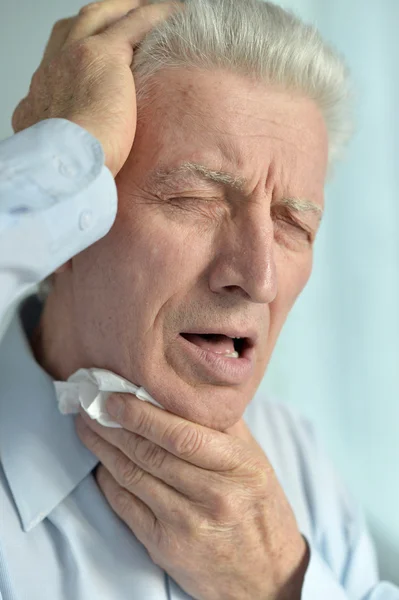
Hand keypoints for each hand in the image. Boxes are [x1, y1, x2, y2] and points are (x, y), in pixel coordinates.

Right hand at [12, 0, 179, 175]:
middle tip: (121, 18)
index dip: (75, 55)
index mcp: (41, 98)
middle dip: (98, 20)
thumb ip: (74, 156)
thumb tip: (91, 164)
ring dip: (125, 9)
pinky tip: (174, 14)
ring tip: (147, 8)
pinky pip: (134, 23)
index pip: (57, 65)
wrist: (66, 165)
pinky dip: (154, 15)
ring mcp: (74, 57)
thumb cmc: (70, 174)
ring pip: (101, 16)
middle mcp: (52, 71)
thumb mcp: (62, 162)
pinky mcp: (103, 55)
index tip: (92, 59)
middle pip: (73, 30)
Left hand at [76, 395, 308, 599]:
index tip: (116, 397)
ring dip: (104, 449)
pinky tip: (101, 463)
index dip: (142, 414)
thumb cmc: (258, 507)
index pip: (181, 435)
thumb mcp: (254, 460)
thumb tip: (182, 389)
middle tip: (91, 405)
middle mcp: (213, 496)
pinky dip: (109, 481)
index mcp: (238, 467)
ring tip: (89, 427)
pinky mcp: (166, 547)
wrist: (266, 575)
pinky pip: (126, 507)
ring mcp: (187, 525)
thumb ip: (222, 425)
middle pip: (151, 454)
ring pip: (134, 477)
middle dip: (114, 425)